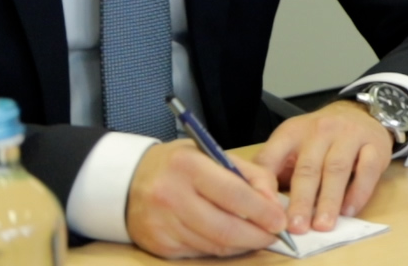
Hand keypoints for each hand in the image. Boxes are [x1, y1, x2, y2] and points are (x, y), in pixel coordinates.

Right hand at [126, 139, 285, 258]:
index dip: (262, 211)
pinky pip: (200, 252)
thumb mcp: (213, 155)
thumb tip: (273, 205)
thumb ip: (249, 175)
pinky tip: (231, 240)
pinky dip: (221, 249)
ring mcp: (162, 223)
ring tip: (257, 236)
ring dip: (242, 245)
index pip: (234, 194)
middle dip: (257, 235)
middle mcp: (171, 196)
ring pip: (214, 244)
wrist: (127, 181)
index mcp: (188, 166)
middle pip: (225, 227)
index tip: (281, 220)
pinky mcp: (159, 244)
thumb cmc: (179, 165)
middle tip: (274, 235)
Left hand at [253, 100, 394, 234]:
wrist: (360, 113)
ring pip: (337, 170)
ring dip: (329, 200)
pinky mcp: (375, 144)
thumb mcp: (291, 145)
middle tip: (296, 228)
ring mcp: (349, 135)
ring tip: (323, 225)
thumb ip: (274, 170)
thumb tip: (260, 206)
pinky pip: (367, 169)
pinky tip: (349, 210)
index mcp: (291, 133)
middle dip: (301, 201)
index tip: (265, 212)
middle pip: (308, 168)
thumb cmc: (319, 139)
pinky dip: (358, 192)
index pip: (272, 158)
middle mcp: (320, 130)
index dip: (266, 186)